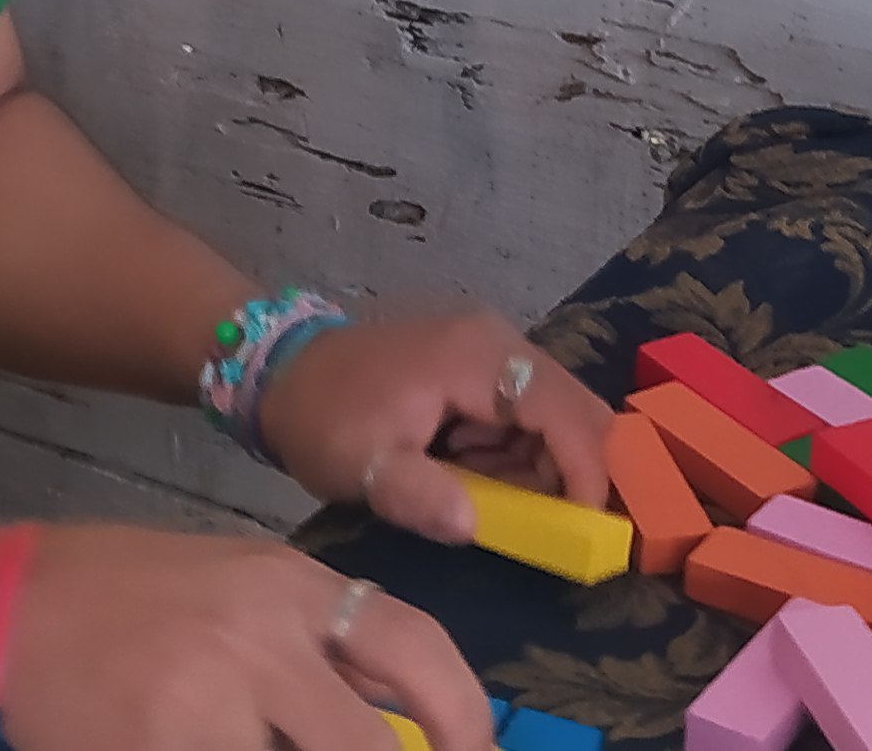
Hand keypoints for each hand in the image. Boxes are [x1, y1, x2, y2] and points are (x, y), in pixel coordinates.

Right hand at [0, 525, 491, 750]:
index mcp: (288, 587)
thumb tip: (384, 712)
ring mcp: (210, 702)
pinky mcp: (163, 748)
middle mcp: (263, 640)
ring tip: (264, 742)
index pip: (414, 647)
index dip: (464, 715)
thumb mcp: (229, 588)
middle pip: (369, 745)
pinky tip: (189, 750)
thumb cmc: (112, 600)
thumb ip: (306, 641)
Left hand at [255, 309, 612, 544]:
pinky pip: (527, 415)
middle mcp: (498, 342)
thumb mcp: (362, 466)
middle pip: (574, 408)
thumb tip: (472, 525)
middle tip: (537, 521)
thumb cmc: (324, 418)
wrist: (283, 373)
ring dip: (535, 467)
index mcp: (476, 358)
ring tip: (475, 490)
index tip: (588, 528)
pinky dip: (513, 454)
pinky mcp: (482, 364)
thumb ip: (418, 495)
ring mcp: (492, 349)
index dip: (587, 470)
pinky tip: (466, 470)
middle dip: (568, 471)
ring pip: (555, 416)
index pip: (563, 410)